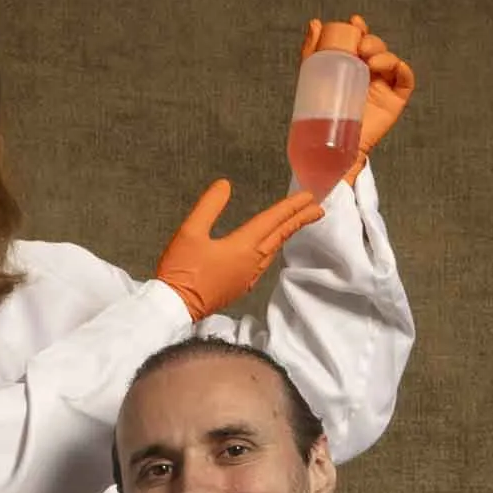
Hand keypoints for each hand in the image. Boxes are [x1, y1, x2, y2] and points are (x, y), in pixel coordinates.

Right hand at [149, 175, 325, 320]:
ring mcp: (248, 277)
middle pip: (280, 236)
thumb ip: (209, 206)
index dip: (292, 207)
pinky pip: (264, 263)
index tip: (310, 197)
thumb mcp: (190, 232)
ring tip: (296, 223)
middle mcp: (252, 262)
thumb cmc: (181, 271)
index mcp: (242, 246)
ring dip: (287, 234)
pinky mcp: (241, 286)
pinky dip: (273, 249)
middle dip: (299, 220)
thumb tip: (224, 185)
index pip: (273, 221)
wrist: (174, 307)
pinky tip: (270, 247)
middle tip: (317, 209)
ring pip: (274, 250)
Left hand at [301, 13, 416, 161]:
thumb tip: (315, 24)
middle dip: (372, 41)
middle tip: (360, 46)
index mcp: (352, 65)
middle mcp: (369, 73)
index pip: (360, 40)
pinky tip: (393, 67)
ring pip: (392, 60)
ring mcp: (383, 85)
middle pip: (377, 48)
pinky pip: (406, 80)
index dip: (360, 28)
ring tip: (370, 60)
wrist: (331, 146)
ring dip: (385, 54)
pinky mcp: (394, 100)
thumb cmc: (323, 114)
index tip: (354, 22)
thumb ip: (313, 52)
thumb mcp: (314, 78)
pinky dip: (403, 69)